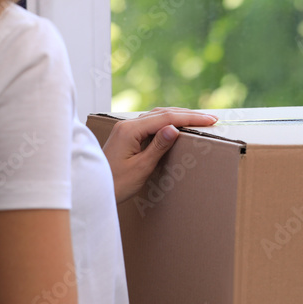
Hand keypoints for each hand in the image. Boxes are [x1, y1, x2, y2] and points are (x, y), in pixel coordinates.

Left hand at [102, 107, 217, 203]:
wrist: (92, 191)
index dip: (190, 118)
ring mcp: (126, 129)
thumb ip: (158, 146)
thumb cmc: (116, 183)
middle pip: (162, 113)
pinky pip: (151, 123)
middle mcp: (127, 125)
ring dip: (178, 116)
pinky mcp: (127, 136)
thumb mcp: (141, 167)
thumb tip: (174, 128)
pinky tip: (176, 125)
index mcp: (130, 130)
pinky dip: (167, 122)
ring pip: (157, 116)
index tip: (209, 120)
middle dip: (188, 114)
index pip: (166, 118)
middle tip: (210, 118)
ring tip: (198, 119)